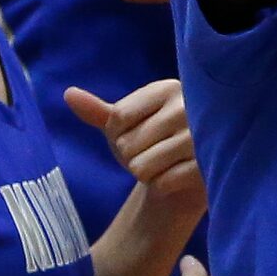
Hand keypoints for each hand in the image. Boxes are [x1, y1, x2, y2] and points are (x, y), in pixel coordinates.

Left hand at [67, 79, 204, 230]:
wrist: (186, 177)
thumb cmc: (152, 144)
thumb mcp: (123, 126)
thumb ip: (97, 111)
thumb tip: (68, 94)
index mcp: (167, 89)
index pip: (117, 117)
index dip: (118, 136)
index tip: (139, 135)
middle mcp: (188, 106)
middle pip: (128, 144)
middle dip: (133, 158)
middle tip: (156, 154)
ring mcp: (202, 137)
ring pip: (142, 167)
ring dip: (147, 174)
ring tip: (166, 165)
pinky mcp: (208, 166)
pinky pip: (161, 183)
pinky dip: (163, 186)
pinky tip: (177, 178)